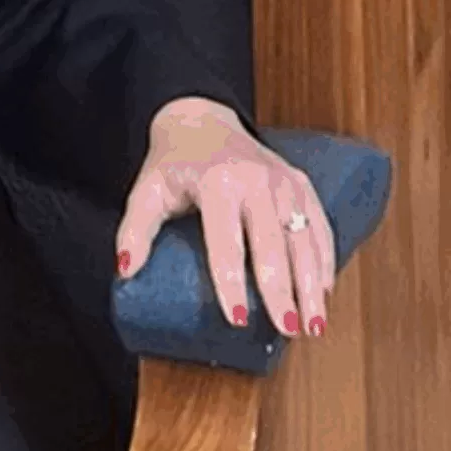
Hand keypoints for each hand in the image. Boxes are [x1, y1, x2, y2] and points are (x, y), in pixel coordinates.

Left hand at [116, 97, 335, 337]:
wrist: (203, 121)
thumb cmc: (173, 164)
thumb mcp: (146, 191)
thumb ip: (135, 229)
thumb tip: (126, 270)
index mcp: (219, 183)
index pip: (227, 244)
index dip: (232, 284)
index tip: (238, 320)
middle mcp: (258, 181)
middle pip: (273, 247)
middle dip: (282, 292)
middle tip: (288, 330)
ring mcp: (285, 182)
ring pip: (305, 239)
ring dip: (311, 284)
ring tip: (313, 325)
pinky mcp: (301, 184)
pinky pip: (319, 226)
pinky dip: (324, 260)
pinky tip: (323, 291)